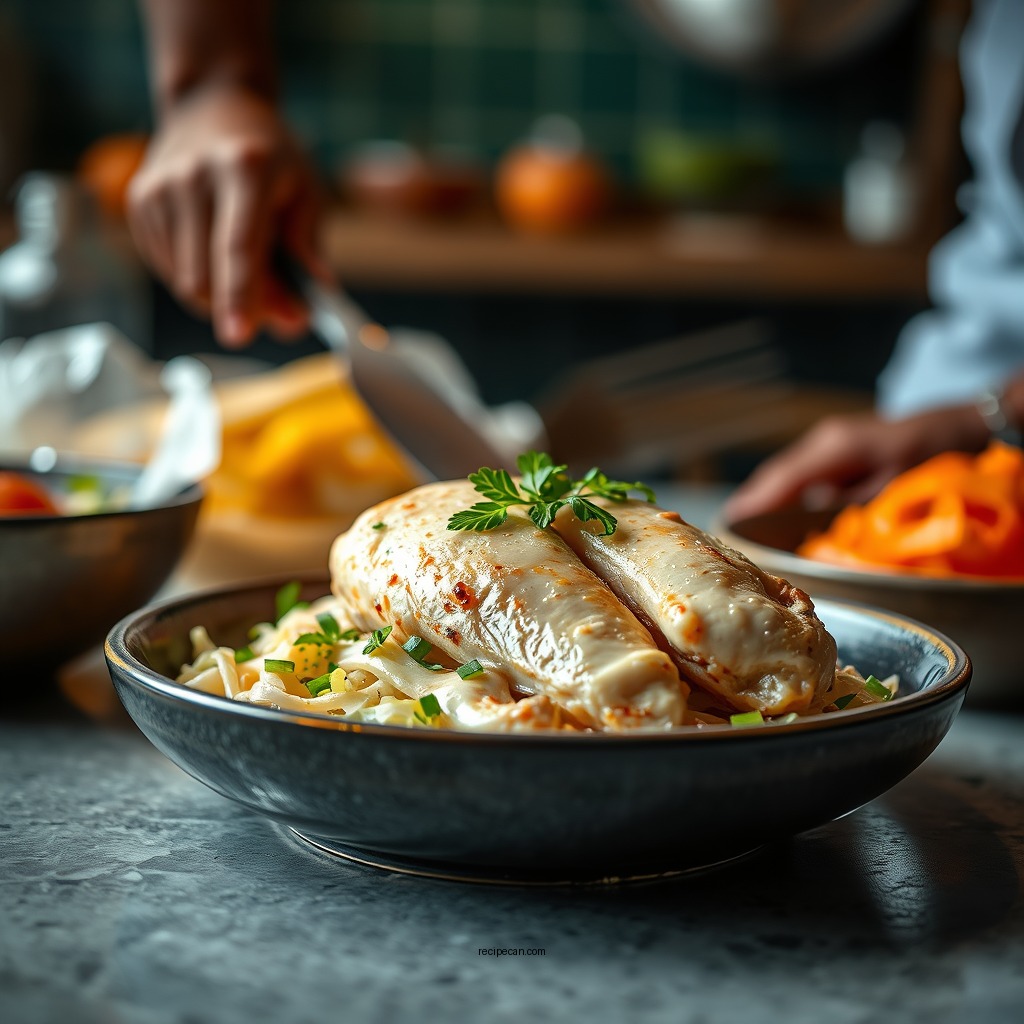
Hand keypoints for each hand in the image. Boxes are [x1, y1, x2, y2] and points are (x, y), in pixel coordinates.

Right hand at [127, 83, 328, 346]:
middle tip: (284, 312)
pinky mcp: (139, 204)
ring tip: (249, 268)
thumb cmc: (269, 157)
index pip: (238, 247)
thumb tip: (303, 310)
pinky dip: (199, 278)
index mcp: (244, 169)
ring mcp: (159, 189)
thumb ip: (307, 249)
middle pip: (207, 276)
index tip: (240, 335)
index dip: (240, 296)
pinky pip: (170, 271)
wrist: (211, 107)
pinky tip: (214, 249)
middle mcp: (193, 176)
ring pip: (186, 282)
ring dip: (222, 296)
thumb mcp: (307, 190)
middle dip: (243, 309)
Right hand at [723, 404, 991, 520]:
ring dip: (765, 495)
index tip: (732, 519)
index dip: (757, 500)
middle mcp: (825, 440)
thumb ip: (851, 498)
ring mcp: (828, 440)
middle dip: (752, 499)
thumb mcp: (893, 482)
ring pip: (786, 471)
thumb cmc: (929, 456)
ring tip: (741, 521)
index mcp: (836, 448)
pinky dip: (783, 489)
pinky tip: (775, 507)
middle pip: (778, 473)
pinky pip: (799, 470)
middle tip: (725, 526)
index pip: (786, 478)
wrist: (954, 426)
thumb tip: (813, 512)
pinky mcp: (835, 447)